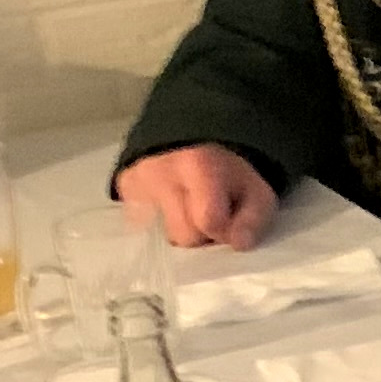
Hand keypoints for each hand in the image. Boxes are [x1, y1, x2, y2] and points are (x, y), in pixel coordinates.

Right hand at [117, 143, 277, 249]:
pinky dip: (158, 221)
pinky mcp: (123, 187)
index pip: (208, 221)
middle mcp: (159, 172)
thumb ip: (253, 219)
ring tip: (189, 207)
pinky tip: (170, 204)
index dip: (223, 230)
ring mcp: (136, 180)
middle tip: (208, 213)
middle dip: (200, 232)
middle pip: (181, 234)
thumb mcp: (256, 191)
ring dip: (178, 228)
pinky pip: (141, 224)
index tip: (229, 220)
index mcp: (198, 165)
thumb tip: (238, 243)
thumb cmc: (230, 170)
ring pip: (159, 235)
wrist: (195, 138)